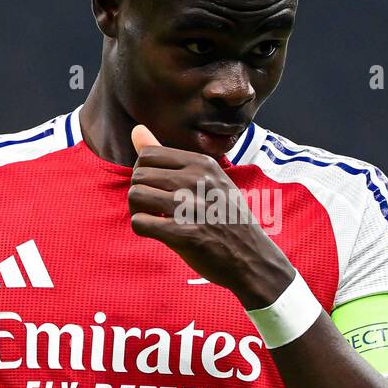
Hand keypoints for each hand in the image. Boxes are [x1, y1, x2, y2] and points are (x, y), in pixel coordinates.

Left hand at [127, 125, 294, 308]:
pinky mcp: (184, 234)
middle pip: (138, 175)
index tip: (158, 189)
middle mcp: (197, 180)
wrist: (252, 257)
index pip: (148, 155)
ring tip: (155, 219)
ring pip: (135, 196)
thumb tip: (136, 130)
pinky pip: (140, 222)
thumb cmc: (225, 216)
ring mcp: (191, 207)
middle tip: (154, 208)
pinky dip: (143, 228)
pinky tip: (158, 232)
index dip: (144, 173)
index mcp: (202, 163)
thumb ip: (168, 156)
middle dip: (139, 193)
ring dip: (138, 210)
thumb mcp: (207, 179)